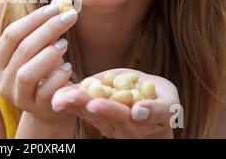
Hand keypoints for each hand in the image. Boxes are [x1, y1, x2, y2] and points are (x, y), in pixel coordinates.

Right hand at [0, 1, 78, 123]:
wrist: (52, 108)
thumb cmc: (45, 72)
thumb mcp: (40, 50)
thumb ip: (44, 30)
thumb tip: (59, 1)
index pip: (10, 35)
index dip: (33, 19)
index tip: (55, 7)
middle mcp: (3, 81)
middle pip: (22, 49)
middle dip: (47, 29)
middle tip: (69, 16)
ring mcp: (19, 98)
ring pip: (26, 73)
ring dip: (47, 55)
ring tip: (64, 44)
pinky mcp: (36, 110)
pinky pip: (45, 92)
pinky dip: (57, 77)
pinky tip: (68, 68)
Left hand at [51, 68, 179, 137]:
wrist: (147, 105)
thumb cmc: (161, 101)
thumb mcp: (169, 104)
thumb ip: (158, 109)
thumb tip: (138, 112)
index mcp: (139, 123)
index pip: (124, 116)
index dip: (110, 109)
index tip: (96, 104)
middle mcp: (121, 128)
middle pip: (103, 116)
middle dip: (85, 105)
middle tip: (74, 97)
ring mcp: (106, 123)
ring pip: (89, 114)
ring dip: (74, 104)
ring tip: (61, 97)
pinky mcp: (94, 115)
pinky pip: (80, 109)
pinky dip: (68, 102)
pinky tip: (57, 97)